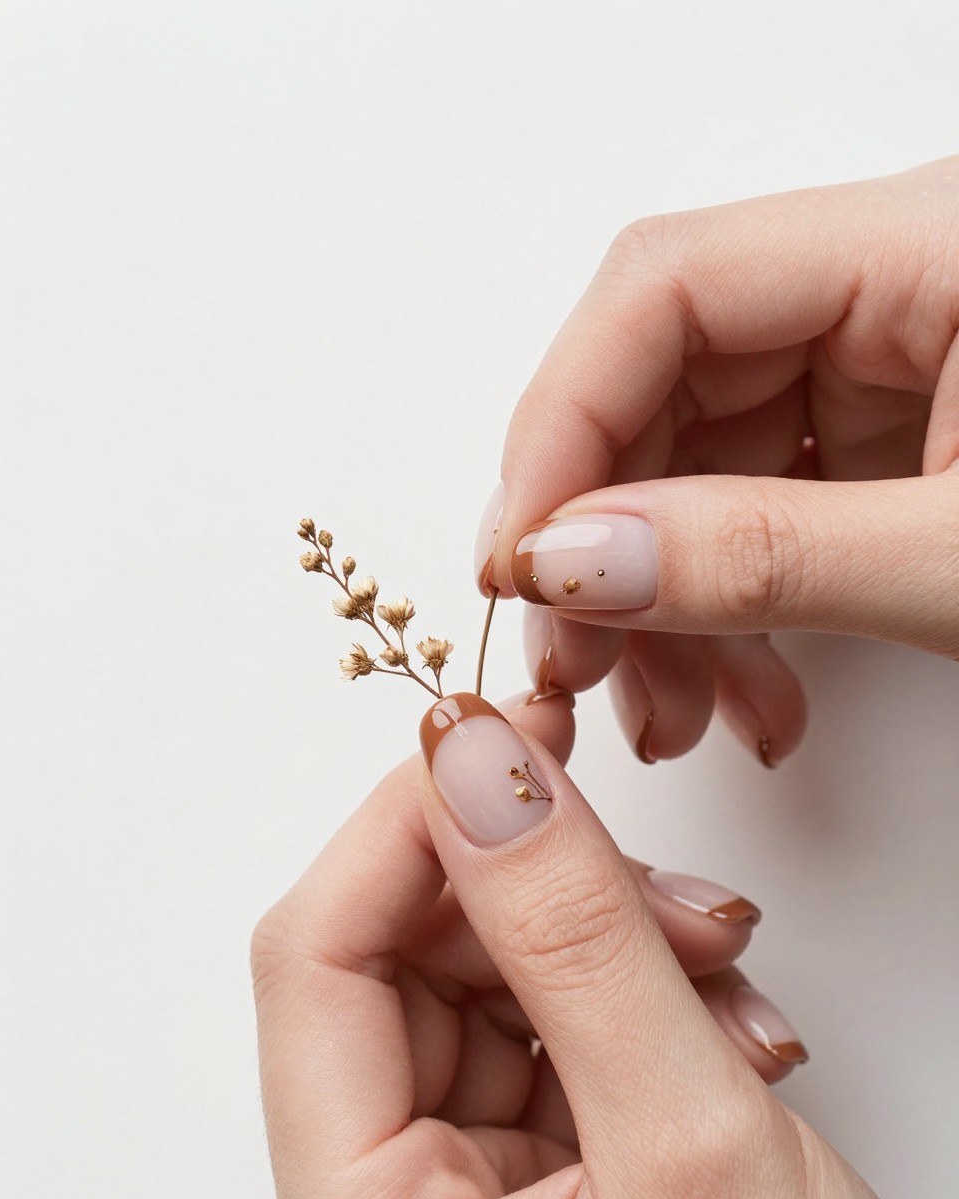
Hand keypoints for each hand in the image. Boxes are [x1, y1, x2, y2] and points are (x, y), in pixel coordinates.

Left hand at [252, 693, 928, 1198]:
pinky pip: (555, 1024)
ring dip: (613, 944)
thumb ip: (577, 938)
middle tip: (661, 883)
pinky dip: (641, 996)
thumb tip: (477, 760)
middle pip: (410, 957)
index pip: (315, 958)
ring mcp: (465, 1193)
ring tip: (722, 980)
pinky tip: (721, 1031)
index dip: (405, 825)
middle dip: (544, 894)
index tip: (503, 737)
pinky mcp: (539, 1175)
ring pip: (495, 977)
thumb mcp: (689, 1147)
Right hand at [475, 155, 958, 766]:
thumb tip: (571, 564)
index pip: (667, 288)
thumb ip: (766, 557)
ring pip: (705, 463)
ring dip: (670, 603)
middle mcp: (897, 285)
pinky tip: (748, 699)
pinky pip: (766, 508)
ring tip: (675, 719)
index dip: (563, 425)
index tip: (518, 563)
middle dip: (610, 545)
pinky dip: (738, 612)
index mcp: (936, 243)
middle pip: (668, 383)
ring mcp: (895, 364)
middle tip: (582, 671)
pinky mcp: (901, 440)